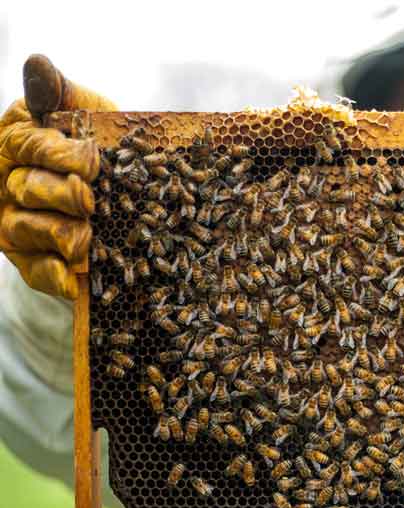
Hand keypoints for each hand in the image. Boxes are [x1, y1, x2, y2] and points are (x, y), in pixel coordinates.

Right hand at [0, 54, 115, 298]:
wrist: (124, 192)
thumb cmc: (100, 142)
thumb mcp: (86, 112)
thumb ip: (61, 92)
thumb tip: (36, 63)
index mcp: (17, 140)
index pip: (28, 145)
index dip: (57, 153)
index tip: (91, 158)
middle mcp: (7, 182)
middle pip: (27, 188)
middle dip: (60, 194)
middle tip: (89, 198)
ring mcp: (15, 222)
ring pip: (29, 229)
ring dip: (60, 234)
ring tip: (87, 237)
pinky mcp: (30, 259)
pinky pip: (36, 271)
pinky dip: (55, 276)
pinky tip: (74, 282)